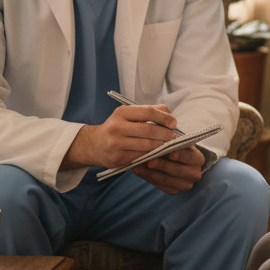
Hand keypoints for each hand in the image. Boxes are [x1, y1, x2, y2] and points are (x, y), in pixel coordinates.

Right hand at [63, 104, 202, 191]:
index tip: (174, 123)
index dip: (163, 117)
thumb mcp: (128, 115)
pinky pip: (140, 156)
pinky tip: (158, 154)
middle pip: (149, 130)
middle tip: (175, 137)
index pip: (147, 112)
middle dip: (166, 134)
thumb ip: (148, 111)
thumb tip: (168, 111)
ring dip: (161, 146)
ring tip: (169, 145)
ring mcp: (115, 144)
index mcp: (121, 113)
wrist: (93, 145)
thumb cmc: (117, 128)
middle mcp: (116, 127)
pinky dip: (152, 155)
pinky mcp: (117, 158)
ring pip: (146, 145)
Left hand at [133, 143, 204, 194]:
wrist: (176, 160)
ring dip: (152, 173)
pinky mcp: (174, 191)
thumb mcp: (177, 140)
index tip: (170, 154)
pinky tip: (138, 171)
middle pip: (178, 170)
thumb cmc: (175, 146)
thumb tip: (162, 133)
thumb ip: (171, 138)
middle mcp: (195, 174)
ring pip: (167, 180)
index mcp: (198, 159)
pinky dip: (148, 178)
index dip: (180, 155)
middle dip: (162, 166)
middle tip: (149, 161)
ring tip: (138, 166)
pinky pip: (161, 186)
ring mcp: (185, 184)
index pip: (190, 157)